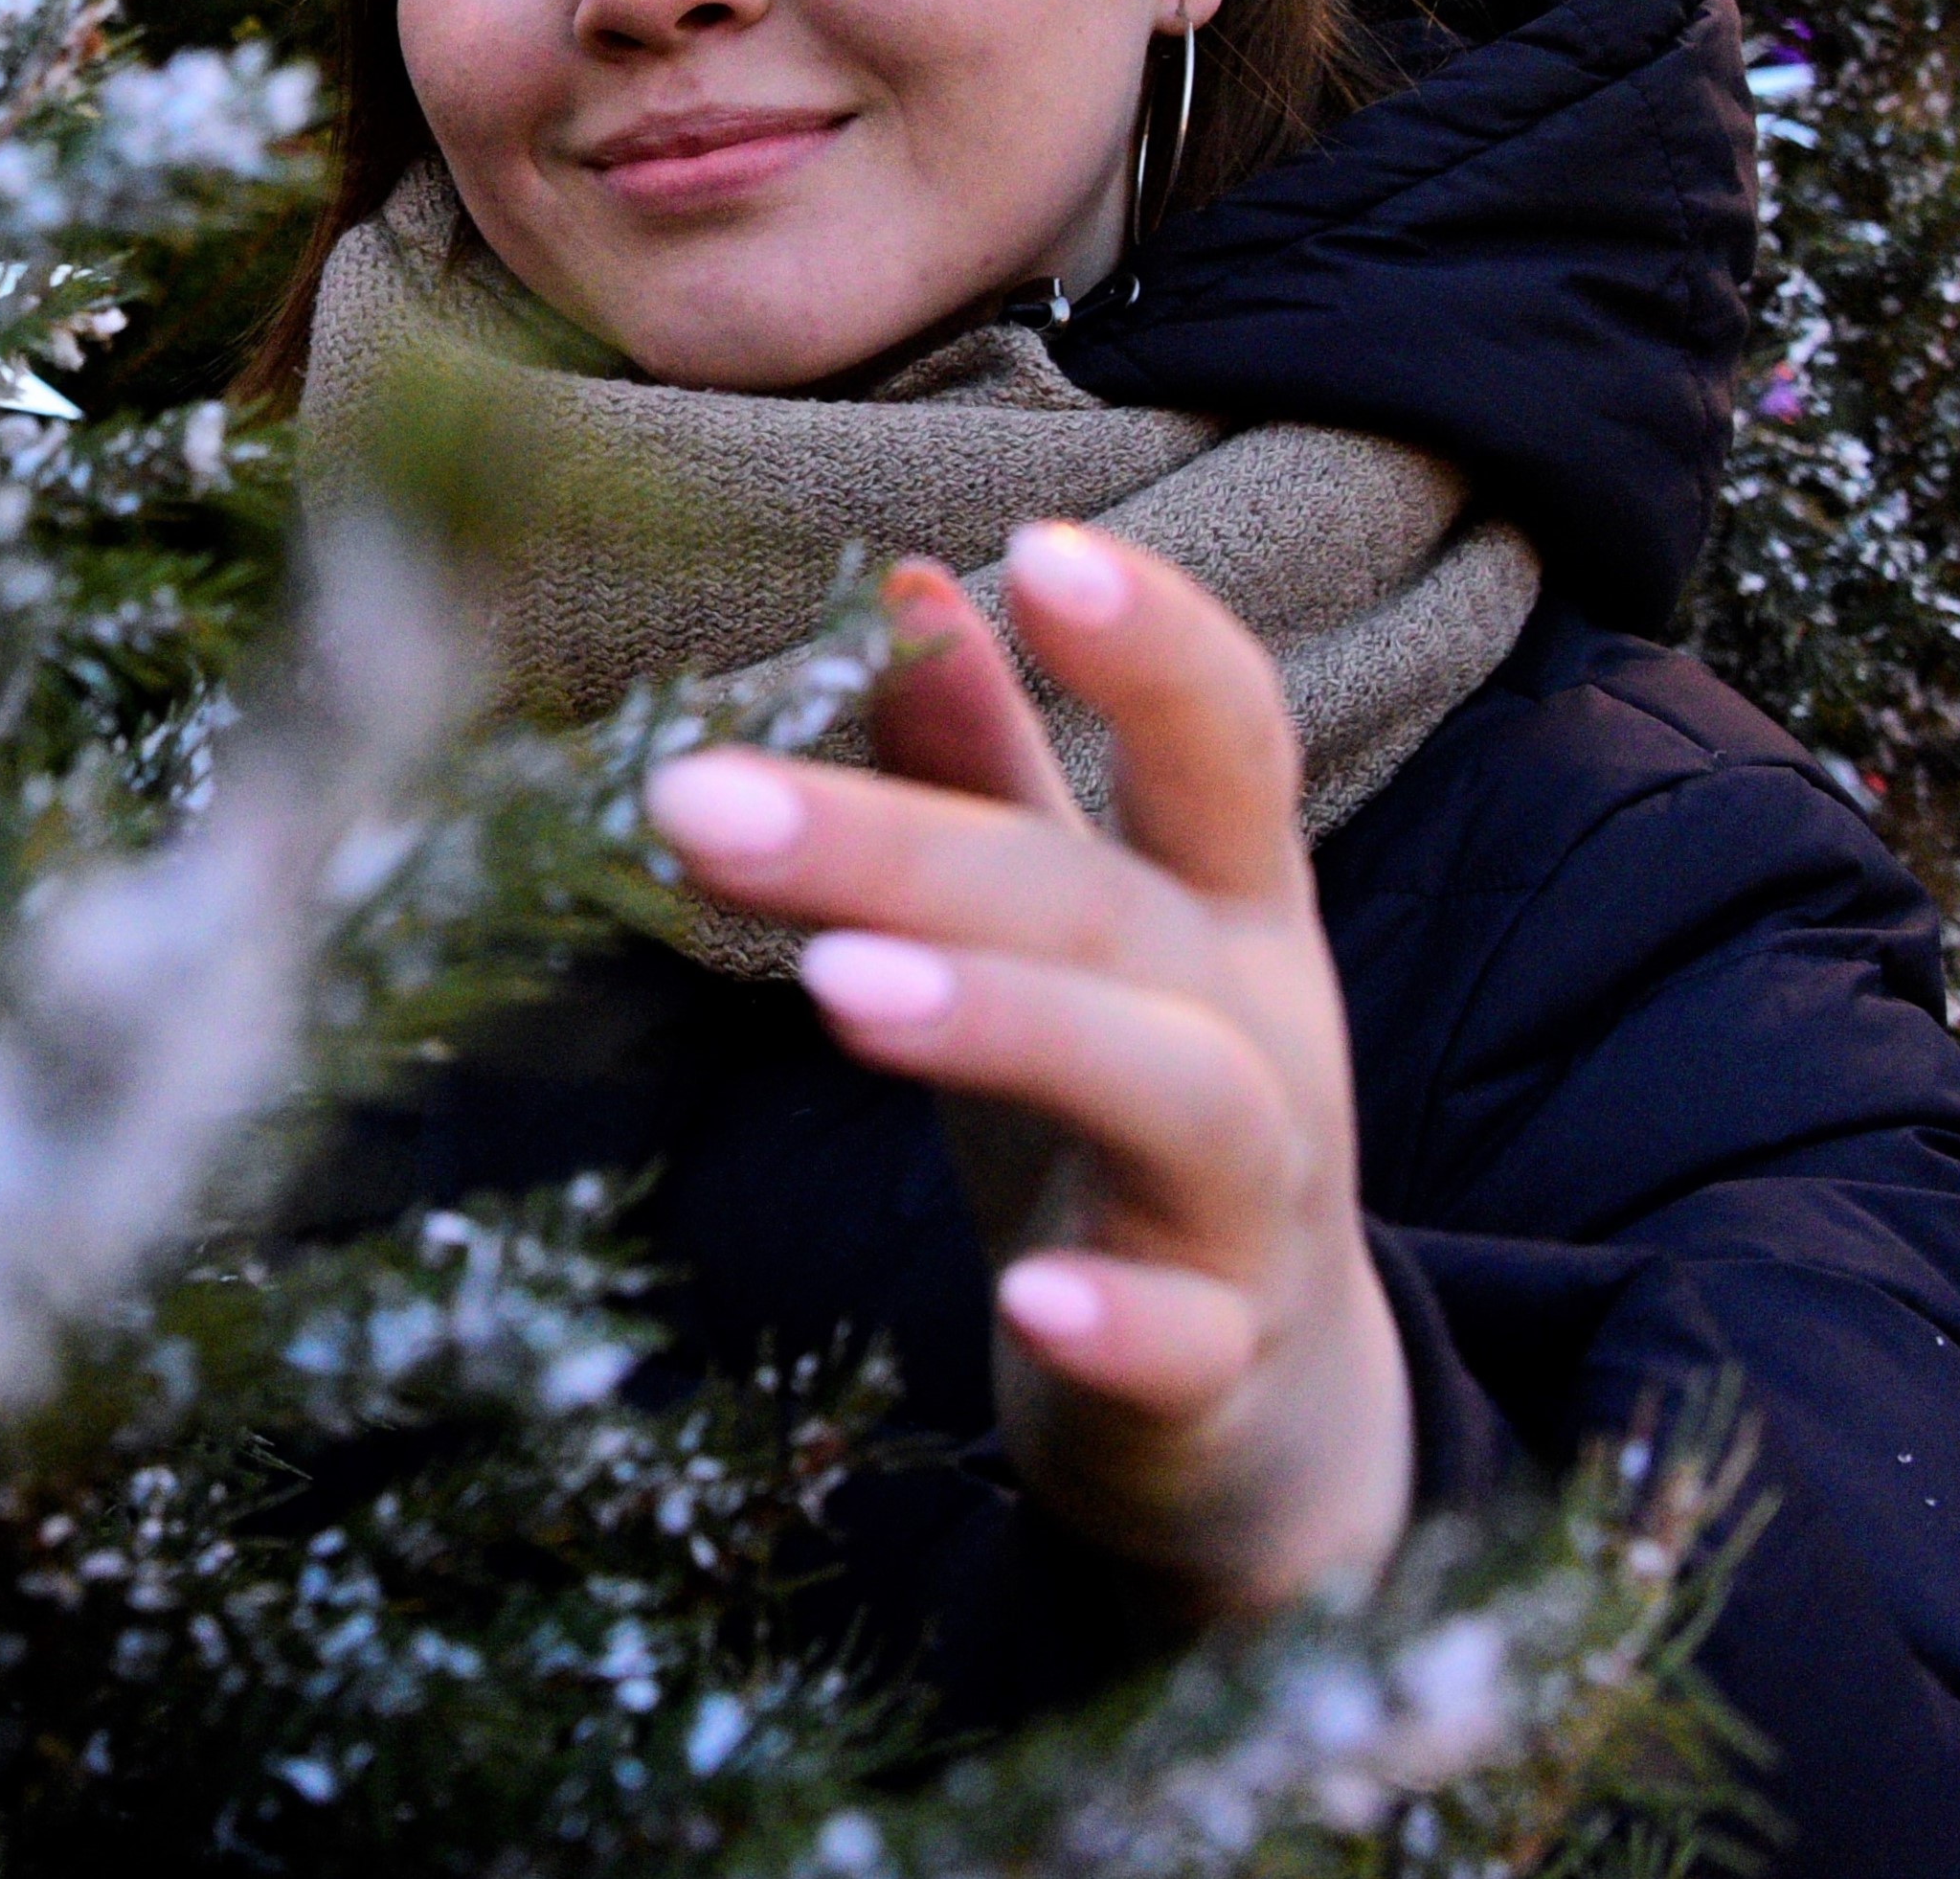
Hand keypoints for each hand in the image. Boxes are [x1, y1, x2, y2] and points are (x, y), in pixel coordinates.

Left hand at [640, 524, 1411, 1617]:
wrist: (1257, 1416)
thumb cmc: (1122, 1124)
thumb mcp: (1071, 938)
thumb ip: (993, 770)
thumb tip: (908, 582)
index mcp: (1228, 909)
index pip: (1229, 741)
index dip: (1154, 639)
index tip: (1028, 543)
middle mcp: (1262, 1034)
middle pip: (1106, 907)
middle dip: (906, 844)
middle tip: (698, 798)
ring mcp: (1254, 1208)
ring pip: (1175, 1097)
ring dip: (1010, 1027)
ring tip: (839, 990)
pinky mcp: (1220, 1370)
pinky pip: (1188, 1343)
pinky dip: (1121, 1319)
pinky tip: (1027, 1302)